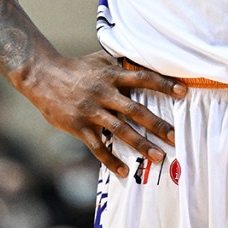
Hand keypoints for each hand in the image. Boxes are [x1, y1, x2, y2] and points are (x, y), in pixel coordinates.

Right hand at [23, 50, 186, 177]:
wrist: (43, 76)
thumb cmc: (77, 67)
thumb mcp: (100, 58)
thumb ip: (121, 62)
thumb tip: (144, 57)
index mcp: (112, 75)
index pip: (143, 78)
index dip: (164, 84)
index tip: (184, 92)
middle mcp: (104, 92)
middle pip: (135, 110)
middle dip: (157, 125)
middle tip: (176, 137)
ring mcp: (91, 110)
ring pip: (120, 130)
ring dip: (140, 145)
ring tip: (159, 156)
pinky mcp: (78, 126)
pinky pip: (97, 146)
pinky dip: (111, 160)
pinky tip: (124, 171)